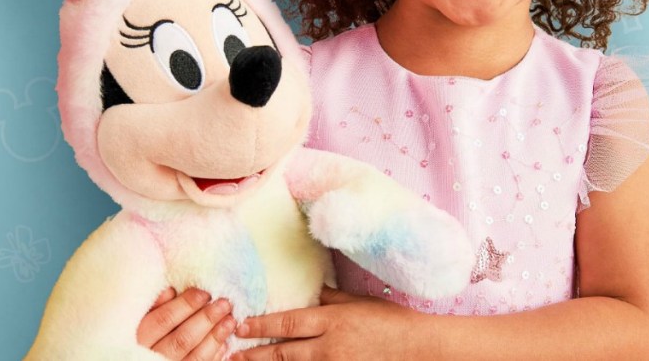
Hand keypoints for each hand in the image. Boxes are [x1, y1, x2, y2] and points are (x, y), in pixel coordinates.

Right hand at [137, 287, 235, 360]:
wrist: (136, 356)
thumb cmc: (137, 334)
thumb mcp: (137, 318)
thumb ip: (152, 306)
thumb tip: (172, 290)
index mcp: (138, 337)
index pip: (164, 320)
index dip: (186, 305)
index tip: (205, 292)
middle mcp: (149, 357)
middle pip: (182, 339)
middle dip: (206, 319)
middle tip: (225, 304)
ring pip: (194, 357)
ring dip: (214, 338)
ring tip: (230, 321)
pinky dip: (213, 356)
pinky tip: (224, 344)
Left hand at [230, 286, 420, 360]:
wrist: (417, 348)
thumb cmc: (391, 321)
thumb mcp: (360, 303)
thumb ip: (334, 299)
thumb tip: (316, 293)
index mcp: (331, 321)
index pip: (287, 324)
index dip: (261, 326)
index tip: (242, 326)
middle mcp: (328, 346)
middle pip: (283, 353)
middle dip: (255, 355)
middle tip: (231, 355)